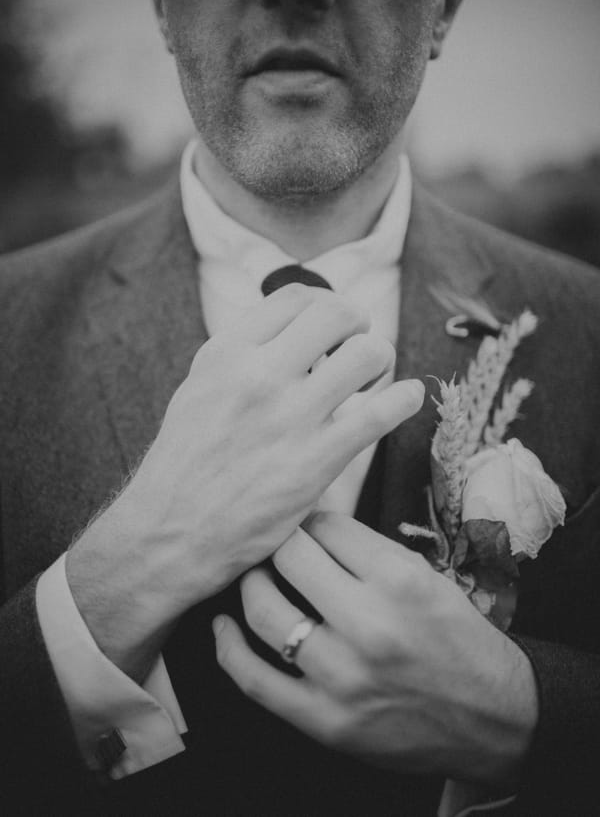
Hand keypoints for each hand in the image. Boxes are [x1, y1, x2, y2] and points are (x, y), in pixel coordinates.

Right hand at [67, 286, 423, 680]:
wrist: (170, 531)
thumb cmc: (186, 461)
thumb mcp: (200, 387)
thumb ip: (242, 353)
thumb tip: (292, 327)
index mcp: (227, 353)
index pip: (297, 298)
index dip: (328, 303)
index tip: (335, 325)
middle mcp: (258, 376)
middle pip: (338, 313)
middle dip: (359, 325)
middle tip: (357, 347)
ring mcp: (288, 418)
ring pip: (367, 354)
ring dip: (381, 360)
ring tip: (371, 380)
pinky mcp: (314, 462)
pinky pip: (379, 414)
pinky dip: (404, 399)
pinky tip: (407, 398)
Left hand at [214, 512, 538, 787]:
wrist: (493, 718)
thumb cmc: (458, 639)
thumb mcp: (426, 577)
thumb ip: (367, 550)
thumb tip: (309, 522)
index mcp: (399, 580)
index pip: (325, 526)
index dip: (311, 521)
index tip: (308, 528)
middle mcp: (369, 625)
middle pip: (289, 558)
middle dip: (281, 545)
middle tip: (280, 547)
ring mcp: (343, 677)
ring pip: (264, 612)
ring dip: (252, 587)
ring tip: (257, 579)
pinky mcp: (326, 721)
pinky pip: (255, 679)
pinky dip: (229, 649)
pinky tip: (223, 627)